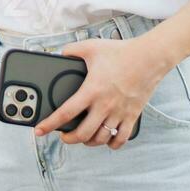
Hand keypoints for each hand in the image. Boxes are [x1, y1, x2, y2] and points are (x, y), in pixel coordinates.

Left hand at [32, 37, 171, 150]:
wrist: (150, 57)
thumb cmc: (121, 52)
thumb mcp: (91, 47)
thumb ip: (72, 50)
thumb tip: (61, 53)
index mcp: (91, 90)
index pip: (66, 113)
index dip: (50, 124)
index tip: (39, 130)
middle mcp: (105, 105)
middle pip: (83, 133)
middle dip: (69, 138)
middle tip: (64, 136)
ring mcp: (119, 112)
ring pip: (101, 138)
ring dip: (89, 142)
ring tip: (83, 138)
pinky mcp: (132, 115)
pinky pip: (122, 138)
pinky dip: (112, 143)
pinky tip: (107, 140)